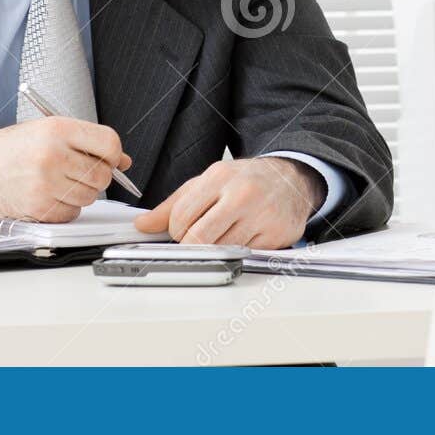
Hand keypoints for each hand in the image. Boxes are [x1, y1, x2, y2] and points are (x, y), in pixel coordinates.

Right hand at [0, 117, 131, 222]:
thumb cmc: (7, 149)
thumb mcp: (45, 130)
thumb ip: (85, 141)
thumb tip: (122, 160)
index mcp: (57, 129)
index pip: (109, 143)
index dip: (114, 154)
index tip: (111, 158)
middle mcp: (52, 155)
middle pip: (103, 173)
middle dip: (97, 175)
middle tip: (79, 171)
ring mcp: (45, 184)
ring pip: (90, 195)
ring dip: (81, 192)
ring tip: (58, 181)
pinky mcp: (39, 209)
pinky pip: (73, 213)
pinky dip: (67, 207)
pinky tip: (48, 195)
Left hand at [133, 157, 322, 247]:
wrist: (291, 180)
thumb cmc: (245, 181)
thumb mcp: (207, 183)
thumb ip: (173, 204)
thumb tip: (143, 225)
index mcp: (219, 178)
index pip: (180, 217)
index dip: (175, 230)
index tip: (181, 230)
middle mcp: (242, 195)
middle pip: (198, 239)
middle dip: (191, 245)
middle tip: (198, 238)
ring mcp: (262, 216)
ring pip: (220, 251)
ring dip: (215, 250)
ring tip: (223, 234)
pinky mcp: (277, 235)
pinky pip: (244, 256)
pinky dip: (239, 252)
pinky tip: (244, 236)